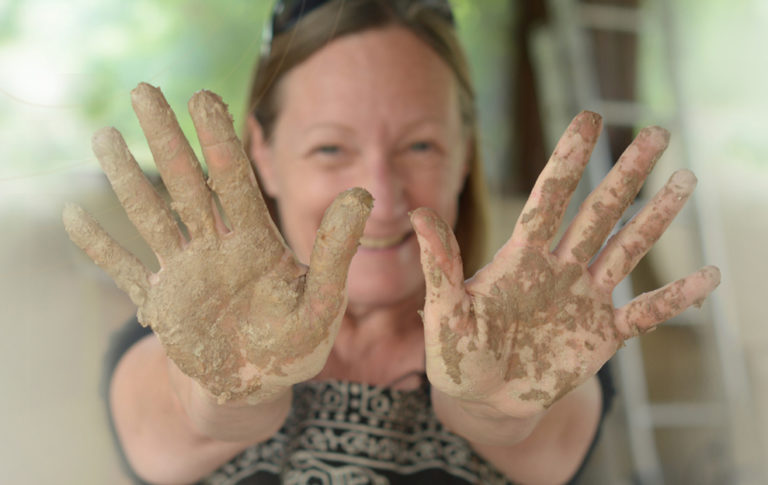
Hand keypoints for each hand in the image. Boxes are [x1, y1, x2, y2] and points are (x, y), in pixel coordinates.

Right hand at [63, 84, 371, 402]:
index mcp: (256, 244)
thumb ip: (335, 252)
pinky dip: (97, 248)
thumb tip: (363, 196)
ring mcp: (184, 271)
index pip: (234, 182)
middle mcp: (216, 248)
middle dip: (166, 139)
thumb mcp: (321, 303)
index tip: (203, 98)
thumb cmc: (294, 347)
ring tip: (104, 137)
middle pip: (186, 184)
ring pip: (150, 215)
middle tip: (144, 90)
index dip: (219, 142)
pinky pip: (123, 270)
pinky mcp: (160, 301)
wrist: (256, 388)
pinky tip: (72, 215)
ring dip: (126, 179)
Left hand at [411, 111, 719, 416]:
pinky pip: (646, 313)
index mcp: (521, 258)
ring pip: (627, 249)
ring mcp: (583, 300)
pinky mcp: (601, 336)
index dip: (569, 160)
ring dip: (655, 218)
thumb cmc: (457, 355)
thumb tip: (417, 215)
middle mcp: (558, 269)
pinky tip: (709, 276)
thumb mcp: (445, 312)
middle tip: (657, 134)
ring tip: (685, 181)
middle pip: (598, 212)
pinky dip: (676, 298)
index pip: (549, 198)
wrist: (482, 400)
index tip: (589, 119)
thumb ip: (440, 267)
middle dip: (627, 174)